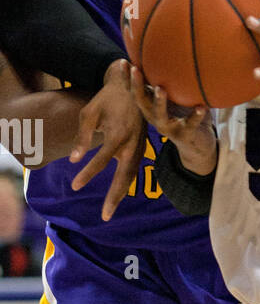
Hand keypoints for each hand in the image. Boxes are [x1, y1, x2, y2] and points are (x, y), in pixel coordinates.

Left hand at [69, 60, 146, 220]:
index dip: (87, 173)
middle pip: (124, 177)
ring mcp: (139, 147)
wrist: (133, 86)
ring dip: (121, 194)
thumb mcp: (90, 112)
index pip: (102, 160)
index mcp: (119, 134)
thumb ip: (82, 137)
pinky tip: (118, 195)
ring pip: (131, 176)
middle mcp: (132, 145)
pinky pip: (133, 170)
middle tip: (105, 216)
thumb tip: (74, 159)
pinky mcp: (141, 148)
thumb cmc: (107, 99)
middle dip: (114, 198)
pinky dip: (126, 184)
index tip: (74, 186)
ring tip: (110, 211)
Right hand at [130, 66, 216, 174]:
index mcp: (152, 108)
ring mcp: (169, 128)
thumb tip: (171, 54)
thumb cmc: (186, 116)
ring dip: (159, 102)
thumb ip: (172, 82)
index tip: (123, 62)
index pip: (136, 91)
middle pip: (142, 102)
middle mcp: (156, 118)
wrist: (198, 146)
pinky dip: (195, 116)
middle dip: (137, 86)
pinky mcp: (185, 135)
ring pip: (160, 116)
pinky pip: (190, 125)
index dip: (128, 79)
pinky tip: (201, 107)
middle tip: (135, 70)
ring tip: (160, 89)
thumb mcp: (177, 98)